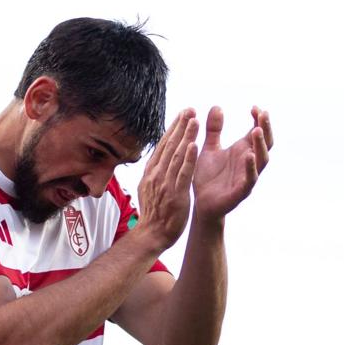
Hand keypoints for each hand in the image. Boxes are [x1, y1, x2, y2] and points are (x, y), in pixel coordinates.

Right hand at [133, 109, 198, 251]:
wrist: (151, 235)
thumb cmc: (154, 213)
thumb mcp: (149, 187)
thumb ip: (155, 171)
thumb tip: (158, 157)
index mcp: (151, 171)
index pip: (163, 145)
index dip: (173, 128)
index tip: (183, 114)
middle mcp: (157, 174)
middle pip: (170, 146)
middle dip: (181, 126)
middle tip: (190, 110)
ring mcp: (166, 184)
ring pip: (177, 156)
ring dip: (186, 136)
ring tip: (194, 120)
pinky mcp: (176, 194)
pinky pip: (183, 174)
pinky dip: (188, 159)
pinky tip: (194, 145)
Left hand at [192, 106, 272, 219]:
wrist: (200, 203)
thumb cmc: (207, 177)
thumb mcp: (209, 149)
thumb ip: (214, 130)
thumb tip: (217, 106)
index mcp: (243, 151)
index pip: (257, 132)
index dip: (259, 119)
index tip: (254, 107)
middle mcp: (248, 163)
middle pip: (265, 143)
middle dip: (266, 128)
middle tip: (263, 113)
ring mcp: (247, 177)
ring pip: (262, 160)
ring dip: (260, 145)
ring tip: (255, 130)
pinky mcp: (240, 192)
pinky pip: (250, 179)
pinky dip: (251, 167)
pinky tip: (248, 155)